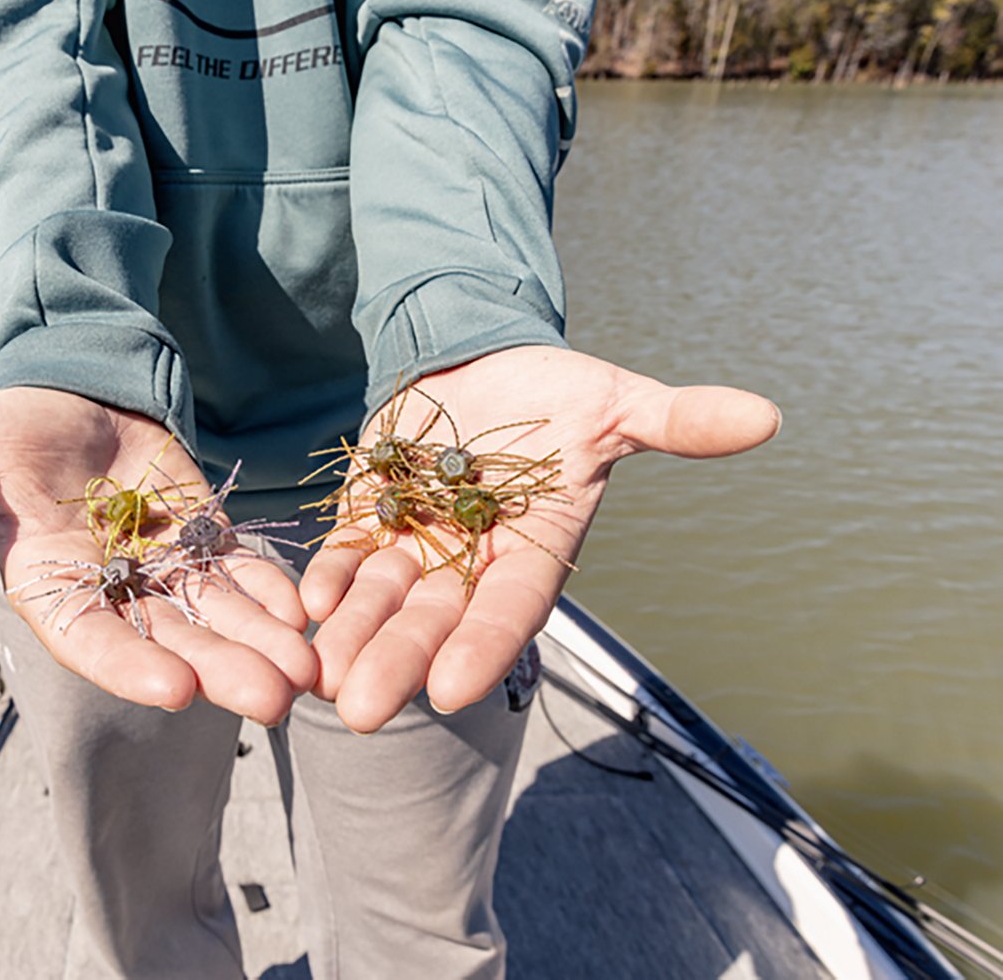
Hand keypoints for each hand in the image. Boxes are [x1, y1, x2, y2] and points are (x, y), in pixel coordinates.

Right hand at [0, 387, 313, 725]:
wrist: (69, 408)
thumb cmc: (6, 431)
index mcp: (50, 584)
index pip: (90, 637)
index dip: (129, 665)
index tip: (177, 691)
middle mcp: (112, 592)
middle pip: (171, 643)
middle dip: (221, 670)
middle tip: (275, 701)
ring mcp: (163, 572)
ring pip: (217, 619)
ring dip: (261, 646)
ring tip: (308, 673)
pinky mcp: (204, 543)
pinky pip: (241, 575)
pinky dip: (271, 594)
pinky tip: (307, 612)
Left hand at [301, 346, 780, 732]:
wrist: (483, 362)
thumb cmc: (558, 392)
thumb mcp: (614, 402)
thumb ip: (675, 420)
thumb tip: (767, 416)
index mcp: (534, 550)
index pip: (510, 609)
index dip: (482, 646)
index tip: (452, 692)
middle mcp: (472, 560)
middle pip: (434, 621)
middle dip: (399, 662)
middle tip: (361, 711)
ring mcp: (417, 543)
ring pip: (382, 599)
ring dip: (353, 634)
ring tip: (321, 672)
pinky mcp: (372, 516)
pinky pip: (346, 556)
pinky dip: (329, 578)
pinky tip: (307, 602)